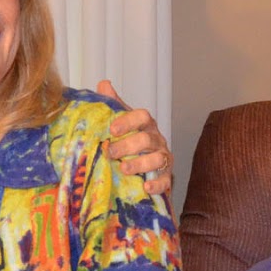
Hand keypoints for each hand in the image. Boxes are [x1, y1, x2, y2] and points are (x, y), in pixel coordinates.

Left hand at [99, 79, 173, 196]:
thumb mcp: (119, 122)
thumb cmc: (129, 141)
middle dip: (128, 145)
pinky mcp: (166, 176)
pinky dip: (157, 184)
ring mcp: (163, 158)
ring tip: (124, 169)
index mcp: (145, 124)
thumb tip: (103, 84)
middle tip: (111, 152)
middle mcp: (156, 139)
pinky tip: (146, 187)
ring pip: (157, 158)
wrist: (143, 166)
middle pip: (147, 139)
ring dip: (140, 164)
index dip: (128, 122)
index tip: (112, 130)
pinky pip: (165, 180)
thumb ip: (112, 105)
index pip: (142, 116)